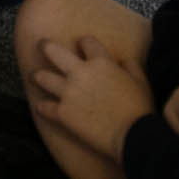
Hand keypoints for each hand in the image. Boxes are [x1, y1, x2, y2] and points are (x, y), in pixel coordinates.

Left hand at [31, 35, 154, 160]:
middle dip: (45, 46)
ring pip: (42, 77)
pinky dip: (42, 107)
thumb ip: (131, 67)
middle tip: (41, 45)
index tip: (82, 46)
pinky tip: (41, 107)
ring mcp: (68, 93)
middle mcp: (80, 73)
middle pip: (53, 50)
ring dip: (38, 76)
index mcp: (101, 62)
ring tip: (36, 76)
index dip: (84, 43)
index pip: (85, 42)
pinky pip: (43, 106)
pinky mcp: (63, 113)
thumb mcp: (142, 83)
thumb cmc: (140, 110)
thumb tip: (123, 61)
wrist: (134, 136)